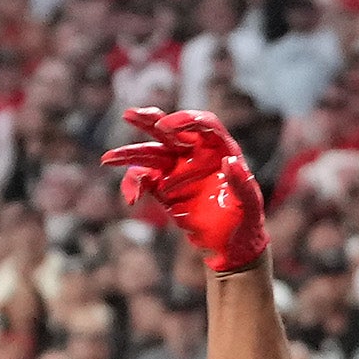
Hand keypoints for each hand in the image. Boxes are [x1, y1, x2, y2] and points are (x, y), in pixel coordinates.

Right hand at [103, 108, 264, 273]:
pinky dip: (133, 187)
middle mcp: (194, 153)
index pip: (202, 124)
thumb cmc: (245, 220)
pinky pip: (143, 181)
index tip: (168, 128)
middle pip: (170, 130)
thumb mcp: (250, 205)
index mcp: (218, 148)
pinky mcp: (163, 188)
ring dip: (128, 155)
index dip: (185, 121)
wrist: (231, 244)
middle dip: (149, 122)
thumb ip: (242, 184)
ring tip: (108, 159)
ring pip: (149, 153)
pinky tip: (130, 199)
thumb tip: (229, 161)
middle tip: (129, 115)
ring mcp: (176, 168)